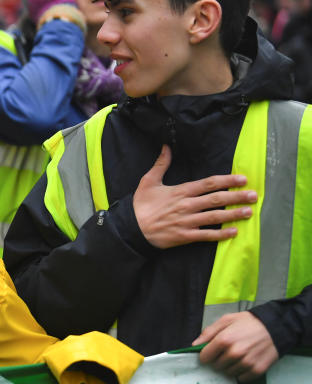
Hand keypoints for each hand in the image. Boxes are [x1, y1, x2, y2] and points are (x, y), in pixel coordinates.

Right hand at [133, 145, 255, 248]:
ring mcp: (187, 221)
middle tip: (253, 195)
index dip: (227, 180)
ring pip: (215, 217)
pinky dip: (221, 234)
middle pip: (216, 199)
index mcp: (181, 191)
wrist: (131, 228)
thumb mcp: (148, 181)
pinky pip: (207, 235)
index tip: (242, 179)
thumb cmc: (140, 205)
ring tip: (249, 212)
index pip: (209, 184)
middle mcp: (187, 206)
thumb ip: (161, 164)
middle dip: (236, 197)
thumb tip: (167, 147)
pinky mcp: (185, 236)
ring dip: (233, 214)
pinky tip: (234, 232)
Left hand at [194, 312, 278, 381]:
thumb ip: (208, 332)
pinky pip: (241, 378)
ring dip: (230, 366)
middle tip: (228, 351)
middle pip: (216, 366)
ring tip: (238, 355)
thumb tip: (194, 345)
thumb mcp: (226, 320)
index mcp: (224, 340)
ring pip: (228, 373)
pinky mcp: (257, 370)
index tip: (211, 351)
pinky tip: (246, 362)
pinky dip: (241, 372)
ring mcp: (246, 363)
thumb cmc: (248, 322)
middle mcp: (234, 354)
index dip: (206, 355)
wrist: (276, 327)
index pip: (204, 358)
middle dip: (218, 360)